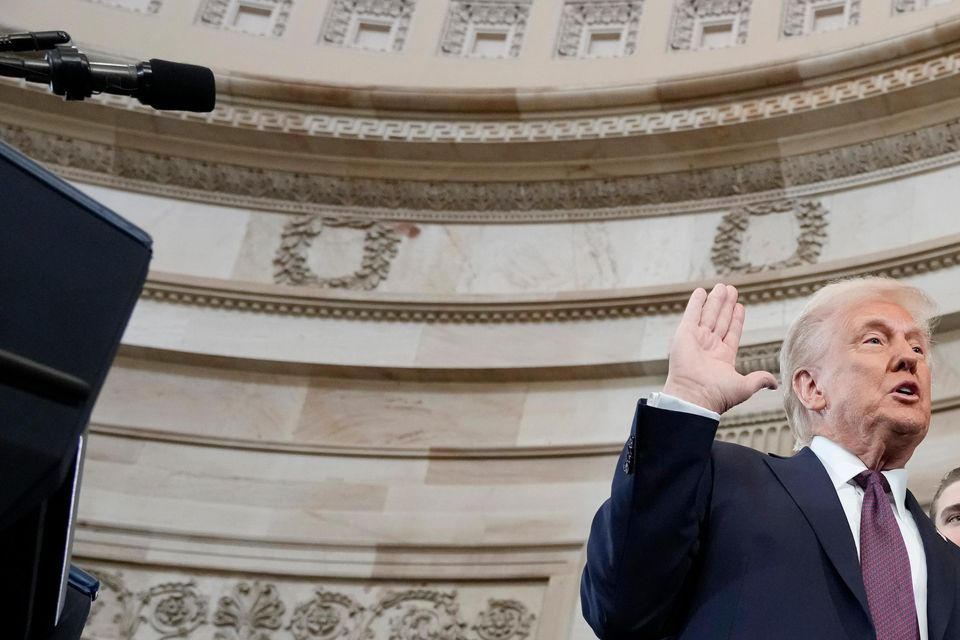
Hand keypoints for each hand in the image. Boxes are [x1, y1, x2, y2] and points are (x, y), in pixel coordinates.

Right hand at [663, 283, 777, 413]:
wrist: (695, 395)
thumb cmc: (717, 395)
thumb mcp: (744, 386)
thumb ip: (759, 379)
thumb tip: (774, 383)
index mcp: (723, 357)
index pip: (732, 332)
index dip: (736, 319)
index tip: (740, 306)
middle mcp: (709, 347)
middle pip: (720, 320)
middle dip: (726, 305)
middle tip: (731, 289)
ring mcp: (696, 339)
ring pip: (708, 315)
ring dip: (715, 300)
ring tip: (722, 286)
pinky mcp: (684, 334)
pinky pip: (691, 314)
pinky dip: (696, 303)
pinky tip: (701, 292)